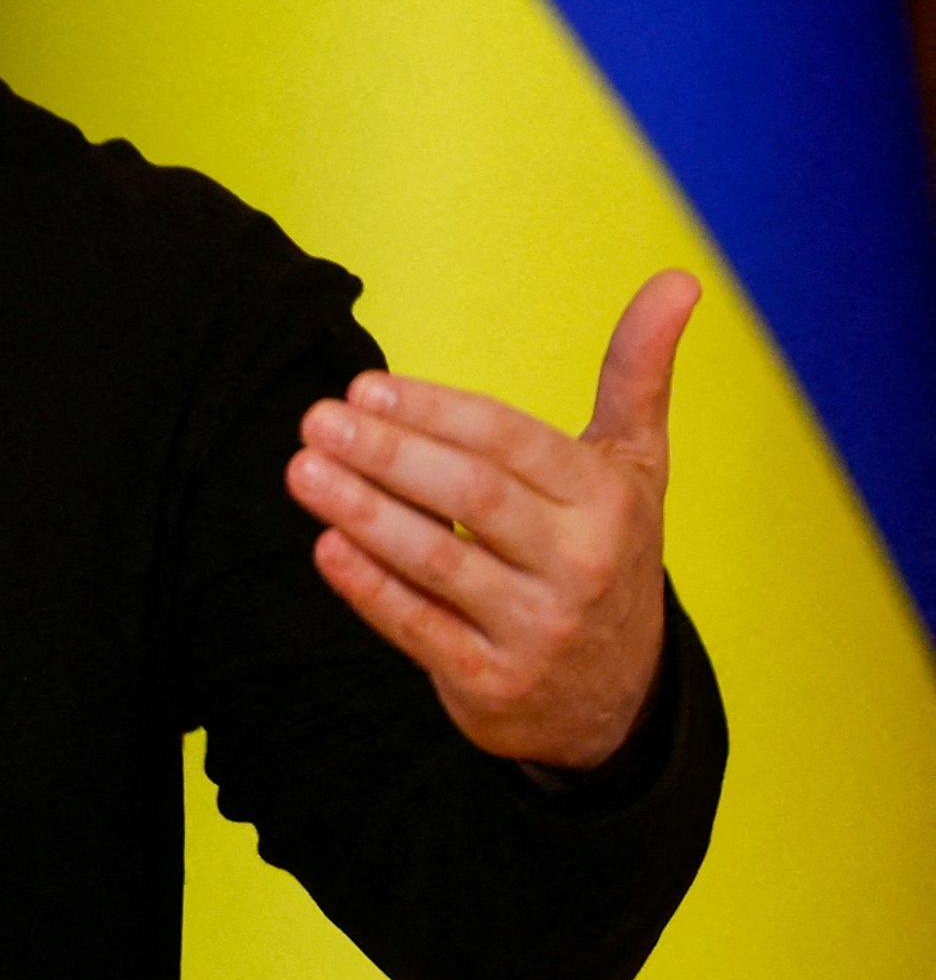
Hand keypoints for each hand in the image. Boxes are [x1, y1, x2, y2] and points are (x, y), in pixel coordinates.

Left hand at [284, 270, 698, 770]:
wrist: (614, 702)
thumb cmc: (605, 552)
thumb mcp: (634, 468)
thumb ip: (639, 374)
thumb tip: (679, 278)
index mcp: (608, 501)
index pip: (512, 443)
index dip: (437, 412)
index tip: (364, 386)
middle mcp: (580, 565)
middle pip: (473, 496)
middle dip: (389, 454)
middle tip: (316, 418)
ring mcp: (538, 629)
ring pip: (439, 561)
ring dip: (362, 513)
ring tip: (300, 470)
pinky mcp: (494, 684)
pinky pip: (420, 630)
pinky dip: (370, 589)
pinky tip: (325, 547)